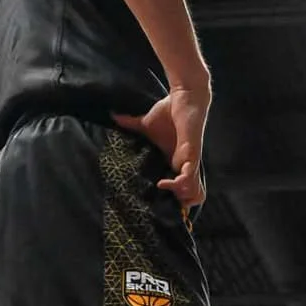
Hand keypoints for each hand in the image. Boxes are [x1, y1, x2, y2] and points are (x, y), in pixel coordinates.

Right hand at [114, 81, 210, 208]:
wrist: (184, 98)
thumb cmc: (168, 112)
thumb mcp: (146, 124)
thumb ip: (130, 124)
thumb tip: (112, 116)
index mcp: (175, 162)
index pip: (179, 188)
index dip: (174, 199)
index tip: (160, 207)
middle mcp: (184, 165)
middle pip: (190, 195)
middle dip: (181, 205)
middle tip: (164, 204)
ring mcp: (189, 161)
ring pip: (193, 189)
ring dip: (181, 195)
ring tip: (164, 192)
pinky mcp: (192, 153)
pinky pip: (191, 174)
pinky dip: (182, 181)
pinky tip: (169, 182)